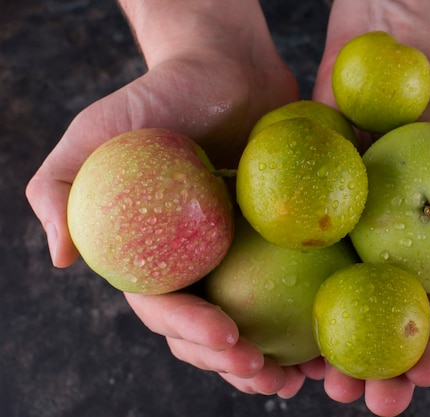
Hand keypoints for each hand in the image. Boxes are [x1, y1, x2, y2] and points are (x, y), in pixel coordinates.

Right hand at [25, 0, 307, 397]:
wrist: (224, 66)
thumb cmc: (160, 94)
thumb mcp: (97, 130)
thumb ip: (59, 186)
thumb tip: (61, 256)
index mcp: (152, 253)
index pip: (165, 308)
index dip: (190, 333)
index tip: (228, 337)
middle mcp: (196, 262)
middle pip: (208, 328)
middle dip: (231, 361)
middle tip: (264, 373)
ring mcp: (238, 254)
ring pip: (253, 319)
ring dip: (269, 359)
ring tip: (295, 379)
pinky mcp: (277, 239)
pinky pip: (293, 283)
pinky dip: (306, 316)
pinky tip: (324, 340)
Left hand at [310, 0, 429, 414]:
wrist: (392, 51)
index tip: (420, 380)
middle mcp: (386, 246)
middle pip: (378, 316)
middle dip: (372, 364)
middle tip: (360, 397)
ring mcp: (342, 229)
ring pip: (330, 299)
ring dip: (322, 344)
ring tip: (314, 380)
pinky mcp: (302, 205)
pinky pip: (291, 254)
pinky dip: (283, 291)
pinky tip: (273, 324)